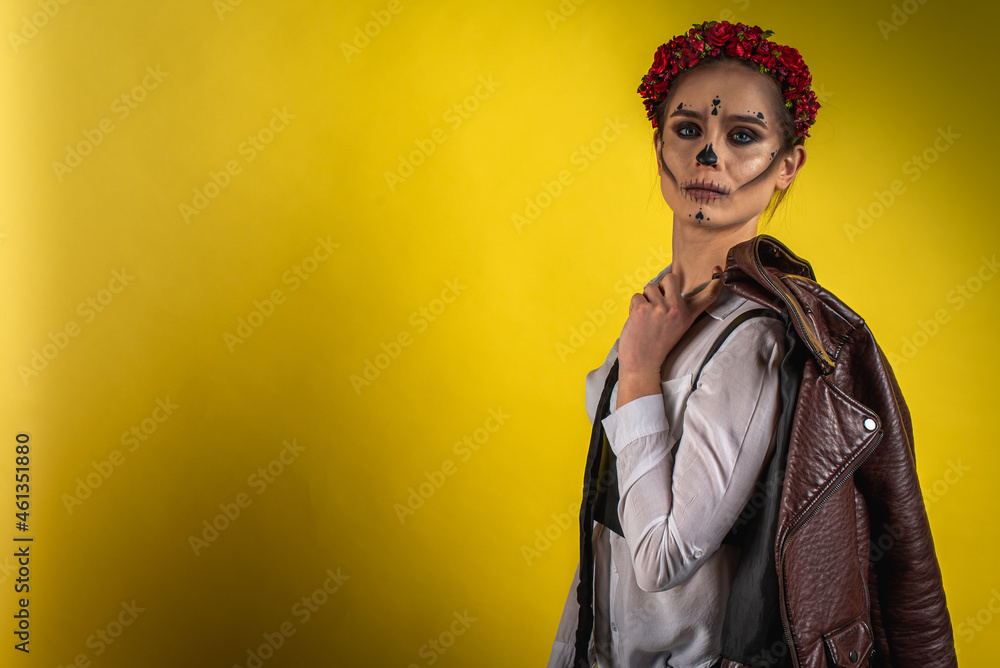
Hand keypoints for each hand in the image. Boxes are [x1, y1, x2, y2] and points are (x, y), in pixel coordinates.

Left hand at [616, 266, 723, 407]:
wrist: (643, 364)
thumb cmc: (657, 345)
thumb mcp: (678, 328)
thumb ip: (678, 309)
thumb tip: (668, 286)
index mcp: (688, 315)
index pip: (707, 297)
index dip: (715, 283)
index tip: (719, 270)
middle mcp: (676, 309)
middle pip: (671, 278)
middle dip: (661, 286)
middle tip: (657, 305)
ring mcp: (659, 308)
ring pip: (650, 287)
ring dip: (645, 299)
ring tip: (647, 317)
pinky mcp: (642, 309)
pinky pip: (636, 296)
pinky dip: (634, 307)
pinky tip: (637, 321)